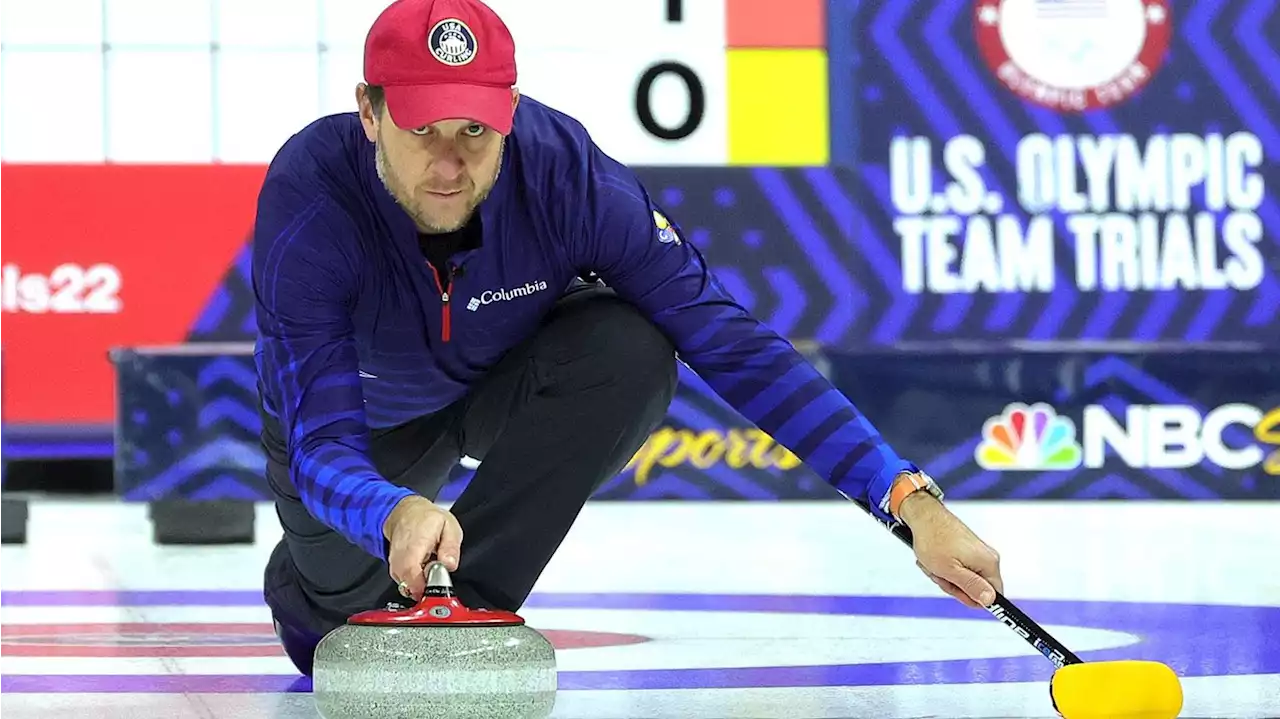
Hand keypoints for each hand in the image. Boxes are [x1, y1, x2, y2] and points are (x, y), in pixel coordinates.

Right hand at [382, 495, 462, 601]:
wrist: (406, 513)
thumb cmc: (427, 519)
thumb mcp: (449, 526)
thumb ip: (451, 547)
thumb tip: (449, 564)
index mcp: (416, 542)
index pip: (411, 571)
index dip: (423, 585)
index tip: (435, 583)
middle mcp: (401, 554)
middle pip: (407, 583)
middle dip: (424, 588)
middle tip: (436, 578)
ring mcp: (394, 561)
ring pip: (404, 585)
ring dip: (419, 585)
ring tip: (429, 571)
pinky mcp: (393, 567)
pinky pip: (403, 582)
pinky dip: (414, 582)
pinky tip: (422, 571)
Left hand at [898, 491, 1002, 608]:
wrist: (923, 516)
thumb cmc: (934, 540)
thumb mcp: (950, 571)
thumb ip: (972, 587)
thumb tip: (990, 601)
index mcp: (989, 564)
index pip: (994, 595)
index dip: (974, 599)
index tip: (958, 591)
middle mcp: (987, 558)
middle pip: (976, 588)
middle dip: (954, 586)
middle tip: (941, 574)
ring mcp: (976, 553)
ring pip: (963, 579)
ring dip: (945, 576)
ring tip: (934, 565)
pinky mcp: (967, 549)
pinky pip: (958, 568)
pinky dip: (944, 568)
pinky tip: (934, 560)